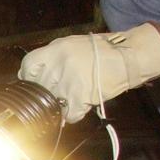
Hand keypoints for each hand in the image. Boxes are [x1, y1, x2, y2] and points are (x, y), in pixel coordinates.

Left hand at [19, 23, 159, 122]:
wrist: (131, 55)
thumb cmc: (103, 50)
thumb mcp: (73, 44)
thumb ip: (51, 57)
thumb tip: (29, 73)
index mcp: (56, 49)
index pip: (28, 66)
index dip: (29, 77)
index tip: (33, 83)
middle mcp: (59, 64)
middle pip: (41, 87)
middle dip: (50, 92)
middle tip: (63, 91)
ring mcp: (69, 81)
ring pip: (53, 102)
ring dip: (62, 104)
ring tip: (73, 97)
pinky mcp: (80, 96)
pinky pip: (69, 114)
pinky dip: (74, 115)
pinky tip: (81, 106)